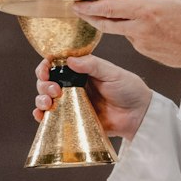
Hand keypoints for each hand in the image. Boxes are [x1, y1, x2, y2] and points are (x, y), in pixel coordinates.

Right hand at [34, 55, 152, 140]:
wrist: (139, 115)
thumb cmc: (129, 89)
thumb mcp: (112, 73)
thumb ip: (93, 65)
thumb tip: (69, 60)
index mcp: (81, 71)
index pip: (56, 65)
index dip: (46, 66)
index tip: (45, 70)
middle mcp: (73, 86)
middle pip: (47, 82)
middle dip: (43, 84)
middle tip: (53, 90)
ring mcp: (71, 104)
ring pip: (46, 100)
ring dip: (40, 99)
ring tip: (49, 102)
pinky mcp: (73, 120)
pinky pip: (52, 118)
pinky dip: (42, 116)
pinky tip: (41, 115)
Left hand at [72, 0, 180, 70]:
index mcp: (146, 11)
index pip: (109, 9)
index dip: (90, 6)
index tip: (77, 3)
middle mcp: (139, 29)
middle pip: (106, 23)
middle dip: (89, 16)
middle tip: (77, 9)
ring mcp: (141, 43)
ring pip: (121, 29)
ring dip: (115, 21)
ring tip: (116, 10)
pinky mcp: (145, 52)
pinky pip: (133, 37)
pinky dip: (132, 29)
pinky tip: (145, 26)